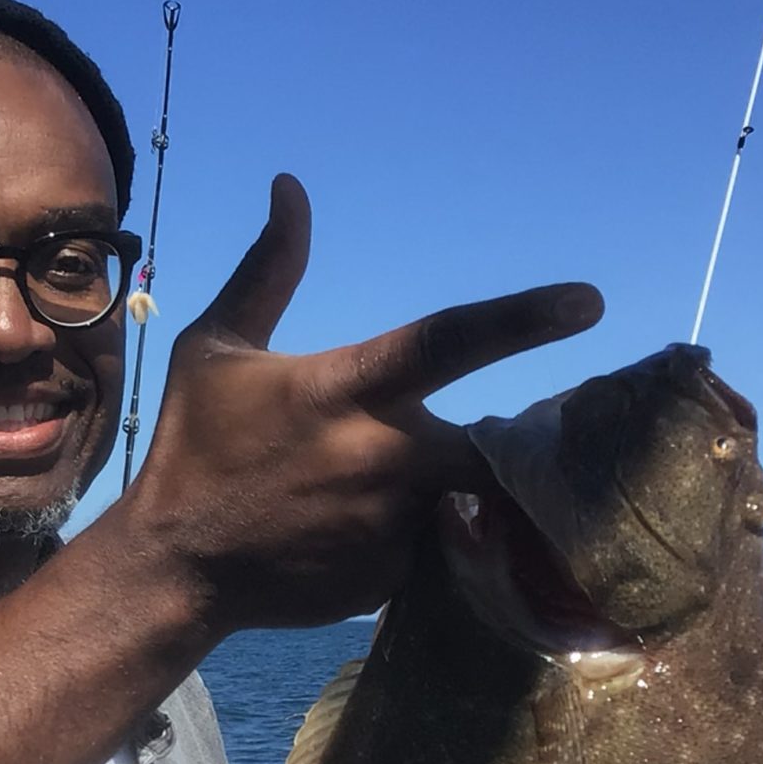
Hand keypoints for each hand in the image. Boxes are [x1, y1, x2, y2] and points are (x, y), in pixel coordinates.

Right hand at [119, 173, 600, 632]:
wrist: (175, 569)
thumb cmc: (194, 447)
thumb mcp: (216, 348)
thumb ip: (269, 269)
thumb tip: (291, 186)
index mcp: (345, 390)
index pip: (449, 341)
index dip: (522, 319)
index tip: (588, 302)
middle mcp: (380, 457)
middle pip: (487, 441)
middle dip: (497, 442)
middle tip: (467, 446)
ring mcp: (390, 525)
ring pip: (459, 497)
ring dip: (440, 488)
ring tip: (366, 495)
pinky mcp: (393, 577)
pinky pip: (429, 546)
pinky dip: (408, 534)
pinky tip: (350, 536)